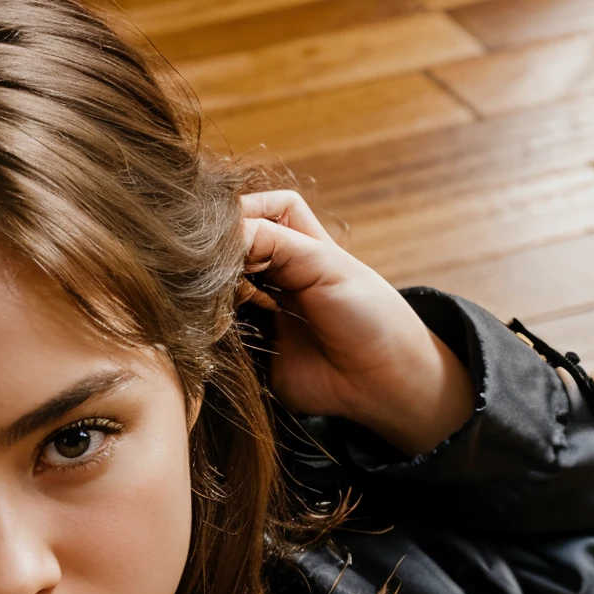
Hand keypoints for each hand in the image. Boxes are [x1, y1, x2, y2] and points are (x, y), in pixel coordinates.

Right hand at [239, 191, 473, 456]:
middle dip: (223, 256)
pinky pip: (217, 332)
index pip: (257, 211)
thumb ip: (275, 243)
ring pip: (217, 290)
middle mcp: (273, 275)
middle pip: (230, 250)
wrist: (379, 382)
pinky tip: (227, 326)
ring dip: (216, 292)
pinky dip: (214, 326)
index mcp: (298, 245)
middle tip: (232, 270)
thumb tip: (222, 232)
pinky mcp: (249, 350)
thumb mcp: (325, 264)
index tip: (227, 231)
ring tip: (238, 300)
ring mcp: (257, 312)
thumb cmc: (369, 316)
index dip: (240, 214)